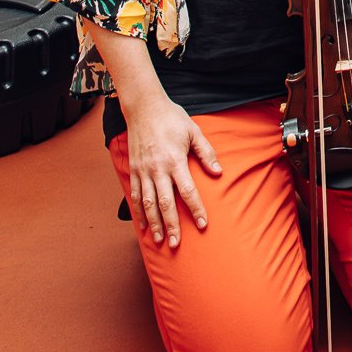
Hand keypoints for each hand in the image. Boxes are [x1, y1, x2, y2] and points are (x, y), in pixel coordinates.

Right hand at [122, 95, 221, 249]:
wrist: (144, 107)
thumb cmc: (172, 118)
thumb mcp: (194, 131)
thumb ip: (206, 153)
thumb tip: (218, 172)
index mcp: (175, 160)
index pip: (187, 191)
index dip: (196, 209)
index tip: (202, 224)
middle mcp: (157, 169)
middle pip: (165, 203)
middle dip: (171, 225)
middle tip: (175, 243)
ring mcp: (143, 171)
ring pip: (148, 203)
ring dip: (153, 223)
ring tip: (158, 239)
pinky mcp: (133, 170)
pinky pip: (134, 195)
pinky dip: (138, 212)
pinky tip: (142, 225)